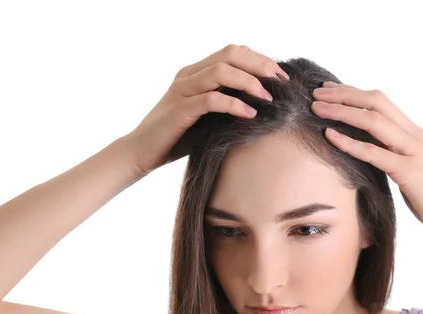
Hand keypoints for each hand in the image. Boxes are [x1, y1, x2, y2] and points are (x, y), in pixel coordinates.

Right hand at [122, 44, 288, 173]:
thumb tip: (264, 104)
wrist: (141, 152)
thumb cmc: (178, 137)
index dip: (260, 59)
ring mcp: (182, 91)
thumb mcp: (207, 117)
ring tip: (269, 97)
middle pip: (229, 54)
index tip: (281, 77)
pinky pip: (210, 100)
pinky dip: (234, 104)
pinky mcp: (179, 110)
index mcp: (196, 72)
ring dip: (249, 82)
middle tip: (281, 83)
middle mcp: (188, 76)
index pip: (233, 52)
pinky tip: (250, 114)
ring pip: (220, 71)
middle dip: (260, 65)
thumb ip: (227, 104)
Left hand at [311, 82, 422, 239]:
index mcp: (412, 132)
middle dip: (344, 94)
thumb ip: (389, 151)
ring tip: (317, 108)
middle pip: (375, 102)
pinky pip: (374, 152)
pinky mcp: (408, 171)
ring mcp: (412, 151)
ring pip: (373, 121)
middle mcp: (413, 135)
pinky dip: (350, 142)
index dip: (352, 91)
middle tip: (316, 93)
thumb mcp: (406, 165)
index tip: (327, 87)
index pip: (380, 101)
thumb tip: (362, 146)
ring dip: (342, 112)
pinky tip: (330, 136)